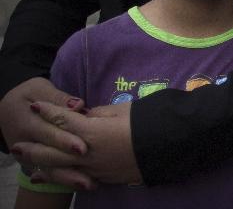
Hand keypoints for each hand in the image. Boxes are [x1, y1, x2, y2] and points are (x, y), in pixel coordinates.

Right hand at [0, 78, 90, 186]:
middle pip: (49, 156)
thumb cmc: (28, 94)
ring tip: (89, 184)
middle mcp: (25, 143)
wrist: (5, 109)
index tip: (83, 148)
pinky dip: (63, 179)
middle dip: (69, 164)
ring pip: (48, 169)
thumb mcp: (39, 88)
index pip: (48, 134)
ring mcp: (27, 156)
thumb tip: (78, 105)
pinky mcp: (33, 161)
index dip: (65, 141)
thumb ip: (59, 97)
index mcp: (28, 123)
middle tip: (90, 170)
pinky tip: (81, 184)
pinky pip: (48, 173)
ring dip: (68, 178)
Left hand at [11, 101, 140, 186]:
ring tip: (25, 161)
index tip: (35, 105)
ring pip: (59, 168)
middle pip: (53, 149)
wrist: (167, 146)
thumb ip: (98, 113)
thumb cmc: (146, 123)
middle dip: (33, 145)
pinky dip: (58, 176)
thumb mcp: (122, 111)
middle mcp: (87, 152)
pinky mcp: (102, 177)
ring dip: (40, 163)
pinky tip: (48, 175)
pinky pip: (74, 177)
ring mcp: (93, 168)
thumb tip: (84, 115)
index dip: (48, 111)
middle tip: (16, 145)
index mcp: (91, 131)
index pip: (63, 120)